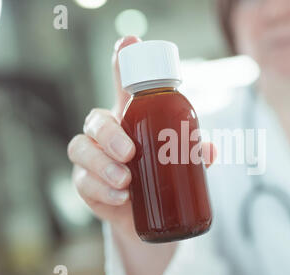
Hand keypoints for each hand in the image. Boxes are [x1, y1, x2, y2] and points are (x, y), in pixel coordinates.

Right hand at [67, 36, 215, 237]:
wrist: (145, 215)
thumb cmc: (160, 178)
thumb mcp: (179, 163)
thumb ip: (193, 153)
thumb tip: (208, 149)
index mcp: (131, 120)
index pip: (122, 86)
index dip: (122, 62)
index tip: (129, 43)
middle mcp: (107, 135)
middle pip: (95, 119)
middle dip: (109, 134)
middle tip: (130, 152)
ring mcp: (93, 159)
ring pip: (80, 148)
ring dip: (102, 165)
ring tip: (126, 181)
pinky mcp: (86, 184)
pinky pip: (82, 182)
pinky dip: (101, 189)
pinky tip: (120, 197)